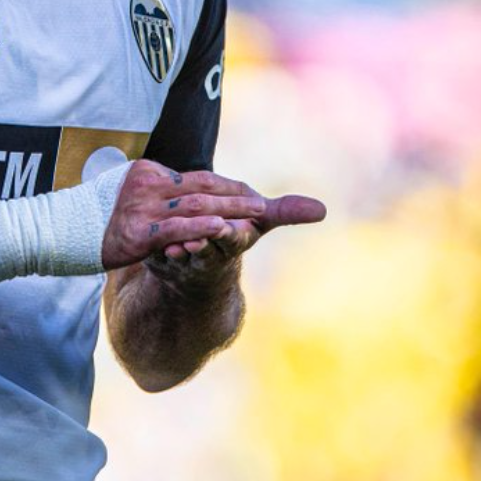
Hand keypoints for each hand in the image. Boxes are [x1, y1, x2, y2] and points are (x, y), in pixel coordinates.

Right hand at [101, 161, 272, 269]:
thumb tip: (181, 191)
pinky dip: (201, 226)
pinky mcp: (137, 232)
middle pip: (202, 186)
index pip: (197, 176)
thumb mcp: (127, 194)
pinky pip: (176, 228)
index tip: (250, 193)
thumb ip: (155, 192)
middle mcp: (148, 183)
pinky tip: (221, 227)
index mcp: (148, 171)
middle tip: (263, 203)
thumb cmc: (96, 216)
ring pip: (196, 205)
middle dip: (236, 195)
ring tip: (256, 214)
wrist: (61, 230)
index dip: (227, 186)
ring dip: (230, 209)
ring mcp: (142, 207)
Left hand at [145, 170, 325, 274]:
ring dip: (182, 247)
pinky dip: (158, 250)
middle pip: (210, 245)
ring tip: (178, 243)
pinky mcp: (163, 259)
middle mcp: (211, 252)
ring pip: (184, 252)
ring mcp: (186, 258)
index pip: (236, 236)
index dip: (232, 232)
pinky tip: (157, 246)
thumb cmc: (230, 236)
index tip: (229, 226)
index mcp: (234, 240)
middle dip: (206, 238)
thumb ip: (284, 212)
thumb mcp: (257, 223)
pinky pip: (159, 256)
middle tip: (202, 232)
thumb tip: (322, 209)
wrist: (200, 271)